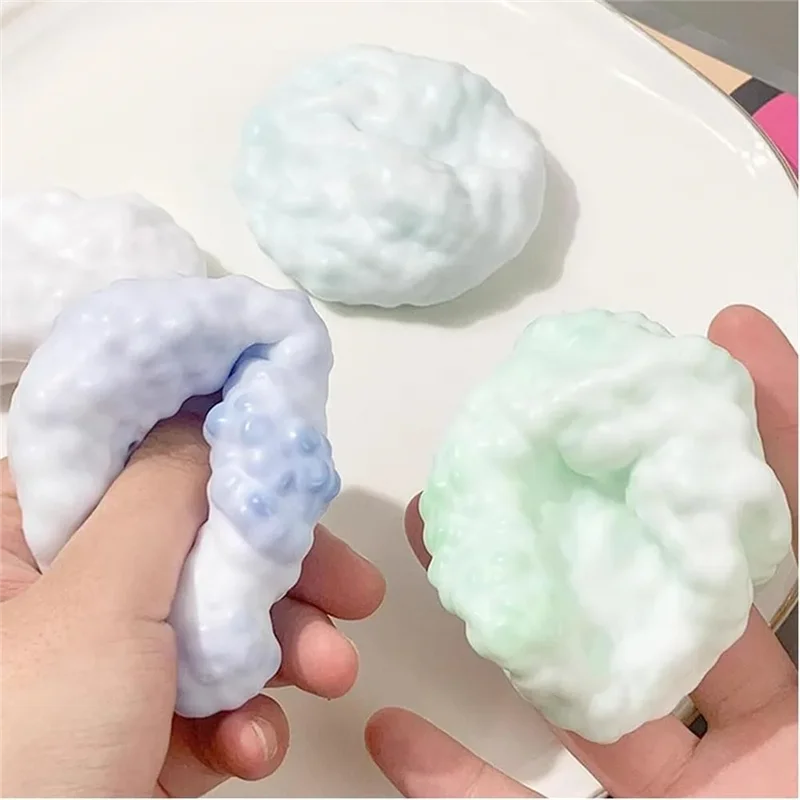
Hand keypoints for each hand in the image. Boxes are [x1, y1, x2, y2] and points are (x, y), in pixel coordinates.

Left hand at [0, 412, 384, 796]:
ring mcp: (102, 668)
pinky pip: (207, 699)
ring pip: (216, 623)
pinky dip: (242, 719)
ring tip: (329, 672)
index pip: (124, 458)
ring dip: (281, 648)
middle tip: (348, 584)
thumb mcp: (97, 602)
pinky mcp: (135, 733)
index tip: (280, 446)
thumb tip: (207, 418)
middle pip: (193, 545)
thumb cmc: (25, 749)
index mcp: (17, 543)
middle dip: (278, 571)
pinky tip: (252, 744)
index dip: (207, 443)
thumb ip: (163, 497)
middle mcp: (59, 595)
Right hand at [366, 305, 797, 797]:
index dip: (753, 424)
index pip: (775, 525)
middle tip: (511, 443)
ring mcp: (687, 798)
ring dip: (501, 619)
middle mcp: (762, 732)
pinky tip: (386, 737)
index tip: (707, 339)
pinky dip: (455, 787)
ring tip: (433, 543)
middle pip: (651, 590)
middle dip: (580, 507)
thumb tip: (765, 351)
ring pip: (577, 693)